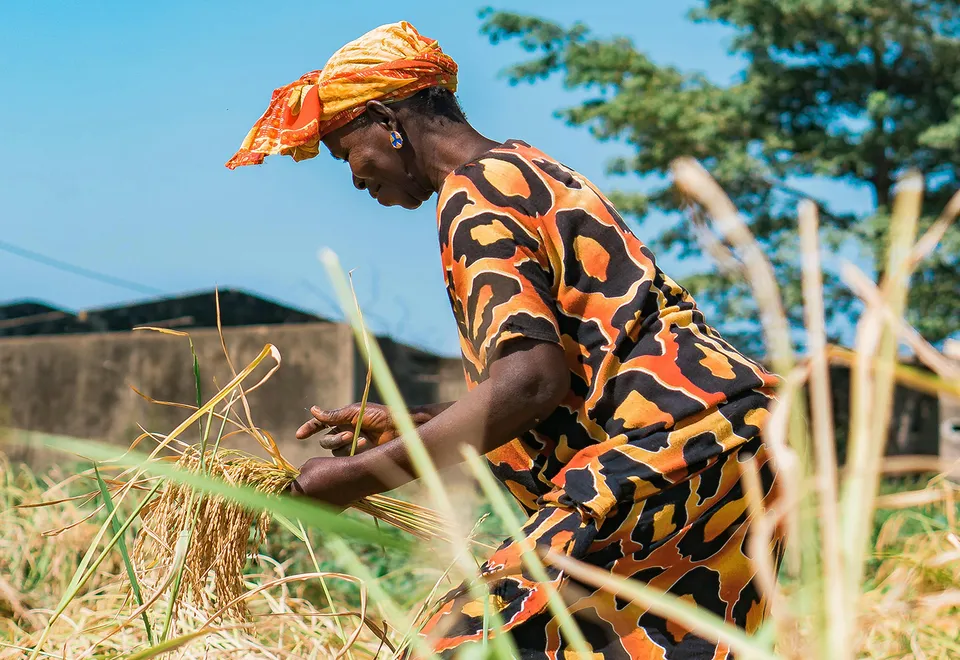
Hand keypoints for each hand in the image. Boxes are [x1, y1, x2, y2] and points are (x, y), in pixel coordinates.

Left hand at [289, 455, 362, 509]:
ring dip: (310, 496)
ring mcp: (318, 512)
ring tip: (320, 484)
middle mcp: (305, 507)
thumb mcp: (310, 465)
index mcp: (297, 494)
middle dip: (296, 492)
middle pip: (295, 501)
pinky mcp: (330, 513)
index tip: (284, 483)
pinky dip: (323, 500)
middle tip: (303, 481)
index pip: (282, 493)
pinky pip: (321, 506)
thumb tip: (297, 479)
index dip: (282, 487)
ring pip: (309, 504)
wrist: (356, 477)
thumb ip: (299, 475)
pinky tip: (330, 490)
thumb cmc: (331, 467)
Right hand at [295, 402, 433, 455]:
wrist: (399, 428)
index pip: (320, 424)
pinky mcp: (358, 456)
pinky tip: (367, 446)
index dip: (309, 428)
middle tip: (349, 435)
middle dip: (335, 439)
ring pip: (335, 451)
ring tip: (364, 440)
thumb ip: (333, 415)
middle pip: (325, 441)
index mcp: (343, 419)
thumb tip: (312, 410)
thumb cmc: (381, 416)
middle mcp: (344, 432)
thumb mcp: (355, 413)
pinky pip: (346, 458)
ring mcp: (351, 445)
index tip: (299, 435)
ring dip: (346, 446)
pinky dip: (354, 452)